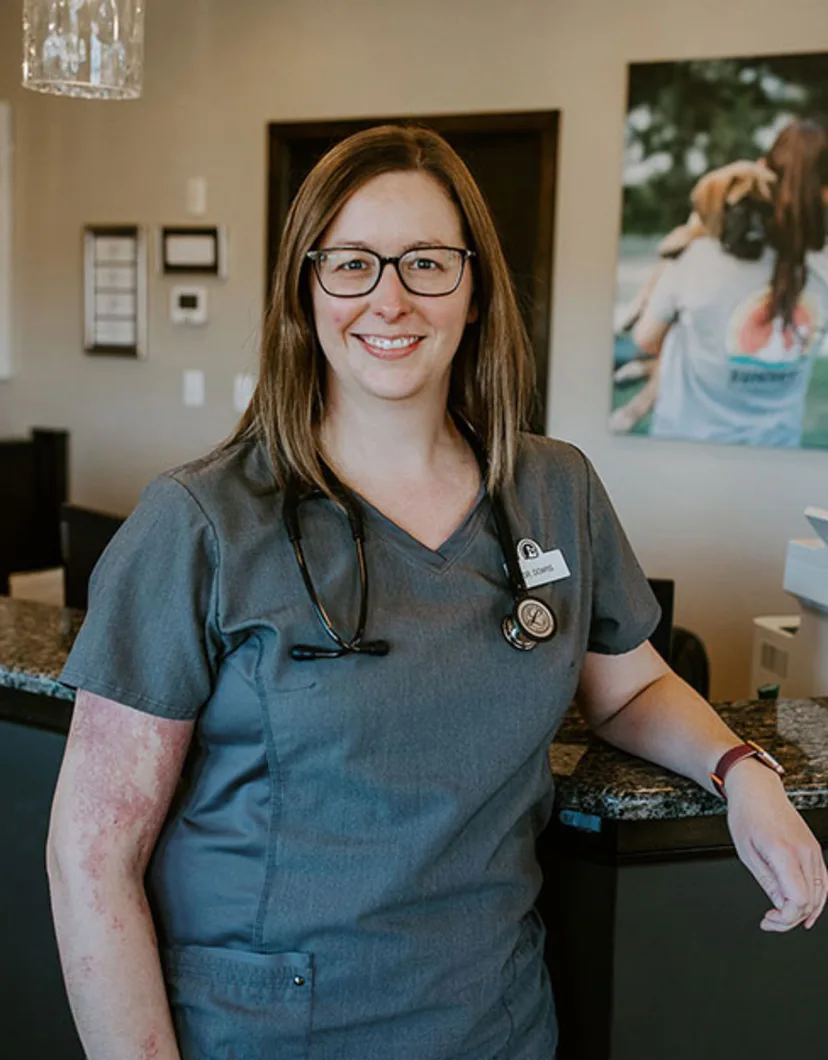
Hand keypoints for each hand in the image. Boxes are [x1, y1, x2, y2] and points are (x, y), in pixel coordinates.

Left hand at [724, 759, 826, 931]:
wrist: (757, 789)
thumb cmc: (747, 815)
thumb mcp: (746, 852)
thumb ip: (767, 882)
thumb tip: (781, 907)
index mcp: (783, 852)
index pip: (798, 900)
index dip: (785, 919)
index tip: (769, 920)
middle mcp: (804, 852)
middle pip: (810, 901)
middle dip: (790, 919)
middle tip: (770, 921)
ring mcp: (812, 850)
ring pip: (820, 894)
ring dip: (803, 912)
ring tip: (782, 917)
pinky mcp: (814, 849)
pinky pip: (822, 881)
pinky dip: (816, 899)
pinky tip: (806, 911)